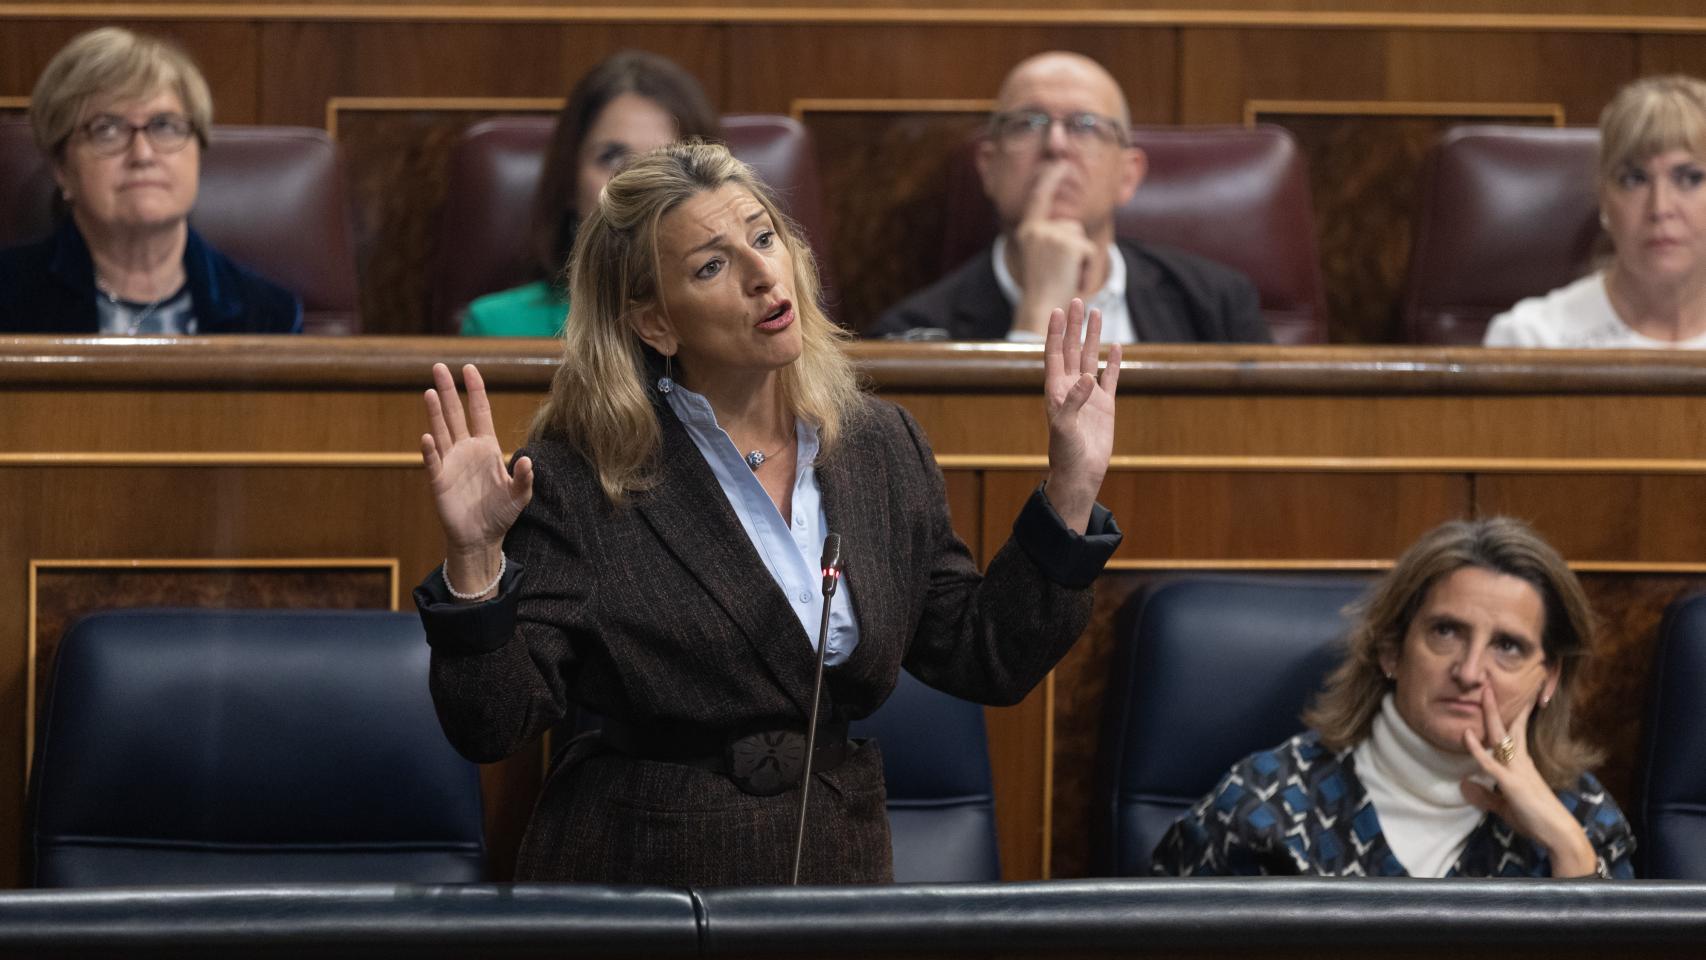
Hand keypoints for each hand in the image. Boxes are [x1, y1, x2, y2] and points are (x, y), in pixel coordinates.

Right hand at [421, 362, 533, 596]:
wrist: (481, 537)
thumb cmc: (501, 513)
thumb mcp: (520, 496)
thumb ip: (525, 478)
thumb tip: (527, 460)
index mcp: (487, 447)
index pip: (480, 412)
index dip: (476, 390)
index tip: (470, 368)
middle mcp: (466, 449)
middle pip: (455, 414)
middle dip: (449, 390)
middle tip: (439, 366)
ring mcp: (451, 462)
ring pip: (441, 431)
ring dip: (435, 412)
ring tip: (430, 391)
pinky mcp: (439, 480)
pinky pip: (433, 461)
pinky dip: (430, 450)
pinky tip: (427, 437)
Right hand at [1011, 163, 1099, 334]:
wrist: (1041, 306)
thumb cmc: (1042, 285)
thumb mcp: (1037, 254)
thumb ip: (1046, 235)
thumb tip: (1068, 223)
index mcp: (1028, 230)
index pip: (1039, 196)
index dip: (1050, 178)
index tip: (1060, 163)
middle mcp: (1037, 229)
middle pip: (1071, 224)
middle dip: (1075, 245)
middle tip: (1061, 270)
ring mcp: (1054, 236)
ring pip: (1081, 236)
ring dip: (1080, 256)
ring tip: (1065, 273)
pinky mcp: (1070, 245)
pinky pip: (1090, 249)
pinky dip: (1087, 265)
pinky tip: (1072, 277)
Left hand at [1042, 298, 1120, 532]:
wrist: (1080, 473)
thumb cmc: (1065, 453)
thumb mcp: (1065, 427)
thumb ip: (1074, 402)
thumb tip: (1087, 378)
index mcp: (1056, 390)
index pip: (1055, 354)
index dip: (1056, 332)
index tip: (1059, 310)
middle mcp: (1071, 388)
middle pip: (1072, 349)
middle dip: (1075, 325)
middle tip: (1079, 300)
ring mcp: (1089, 395)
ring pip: (1091, 358)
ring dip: (1093, 337)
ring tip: (1097, 313)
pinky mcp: (1105, 405)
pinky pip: (1111, 378)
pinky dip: (1114, 362)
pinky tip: (1117, 346)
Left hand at [1459, 684, 1597, 876]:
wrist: (1558, 834)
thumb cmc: (1535, 820)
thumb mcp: (1504, 806)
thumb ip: (1485, 795)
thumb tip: (1463, 784)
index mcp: (1521, 764)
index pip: (1514, 733)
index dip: (1509, 714)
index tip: (1506, 696)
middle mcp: (1520, 761)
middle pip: (1506, 727)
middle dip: (1496, 705)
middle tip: (1489, 682)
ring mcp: (1517, 770)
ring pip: (1500, 737)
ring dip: (1490, 714)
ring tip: (1484, 692)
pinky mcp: (1511, 783)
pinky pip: (1490, 763)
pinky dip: (1476, 749)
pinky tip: (1467, 735)